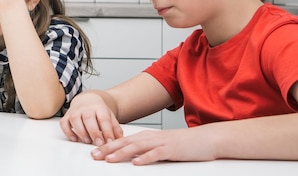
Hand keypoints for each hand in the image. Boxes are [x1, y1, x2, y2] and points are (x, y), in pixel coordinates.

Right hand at [59, 91, 122, 145]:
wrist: (87, 99)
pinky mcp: (67, 115)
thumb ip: (115, 128)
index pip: (103, 118)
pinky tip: (74, 139)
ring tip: (87, 141)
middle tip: (98, 143)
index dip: (107, 130)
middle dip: (93, 132)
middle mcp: (86, 108)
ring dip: (81, 131)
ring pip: (75, 119)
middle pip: (88, 118)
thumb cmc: (99, 111)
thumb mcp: (110, 117)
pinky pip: (64, 123)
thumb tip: (120, 140)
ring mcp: (75, 111)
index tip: (109, 141)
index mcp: (99, 107)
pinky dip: (67, 131)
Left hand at [90, 127, 218, 164]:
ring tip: (109, 159)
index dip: (107, 146)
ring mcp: (161, 143)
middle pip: (125, 143)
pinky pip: (156, 154)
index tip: (94, 151)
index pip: (123, 141)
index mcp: (147, 136)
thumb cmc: (183, 144)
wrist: (205, 139)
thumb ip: (145, 149)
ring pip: (137, 148)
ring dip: (121, 153)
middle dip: (108, 149)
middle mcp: (151, 137)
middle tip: (94, 155)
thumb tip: (130, 157)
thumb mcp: (160, 145)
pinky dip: (145, 158)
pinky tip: (136, 163)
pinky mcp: (172, 150)